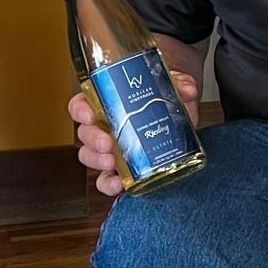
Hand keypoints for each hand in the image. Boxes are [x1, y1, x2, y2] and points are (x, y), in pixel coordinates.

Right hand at [69, 72, 199, 196]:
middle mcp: (104, 127)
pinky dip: (108, 184)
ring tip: (112, 162)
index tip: (90, 115)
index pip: (82, 105)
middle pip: (85, 134)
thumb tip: (187, 89)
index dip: (80, 110)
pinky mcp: (123, 169)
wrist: (180, 117)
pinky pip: (106, 180)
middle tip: (107, 142)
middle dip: (93, 139)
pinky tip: (118, 184)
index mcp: (107, 103)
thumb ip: (181, 84)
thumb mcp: (174, 87)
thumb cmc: (167, 99)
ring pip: (90, 156)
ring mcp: (111, 150)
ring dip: (98, 161)